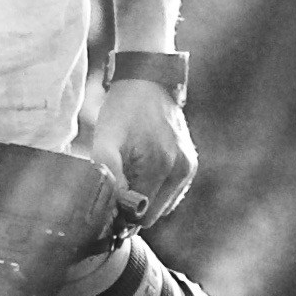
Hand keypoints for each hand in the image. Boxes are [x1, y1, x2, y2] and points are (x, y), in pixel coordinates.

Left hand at [102, 71, 197, 218]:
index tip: (108, 198)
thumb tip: (114, 211)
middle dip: (133, 206)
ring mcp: (189, 167)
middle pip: (153, 214)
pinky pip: (171, 192)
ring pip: (163, 205)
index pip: (141, 216)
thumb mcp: (105, 141)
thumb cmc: (123, 109)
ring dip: (144, 197)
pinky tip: (141, 170)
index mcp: (162, 167)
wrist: (146, 80)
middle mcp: (181, 170)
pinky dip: (155, 189)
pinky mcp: (190, 163)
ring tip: (129, 173)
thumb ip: (108, 177)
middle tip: (116, 184)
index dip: (121, 214)